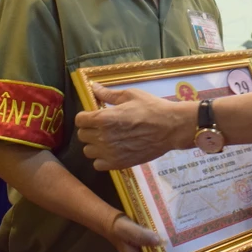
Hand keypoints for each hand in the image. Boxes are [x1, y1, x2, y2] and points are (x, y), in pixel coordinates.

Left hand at [76, 83, 191, 169]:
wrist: (172, 127)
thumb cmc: (152, 108)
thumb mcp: (131, 95)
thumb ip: (109, 94)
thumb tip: (93, 87)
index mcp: (104, 118)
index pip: (79, 120)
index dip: (86, 116)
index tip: (94, 115)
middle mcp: (103, 137)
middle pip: (82, 135)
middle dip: (90, 129)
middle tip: (104, 125)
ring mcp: (110, 153)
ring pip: (88, 151)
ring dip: (95, 144)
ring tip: (108, 139)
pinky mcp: (118, 164)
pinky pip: (98, 164)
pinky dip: (102, 158)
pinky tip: (113, 150)